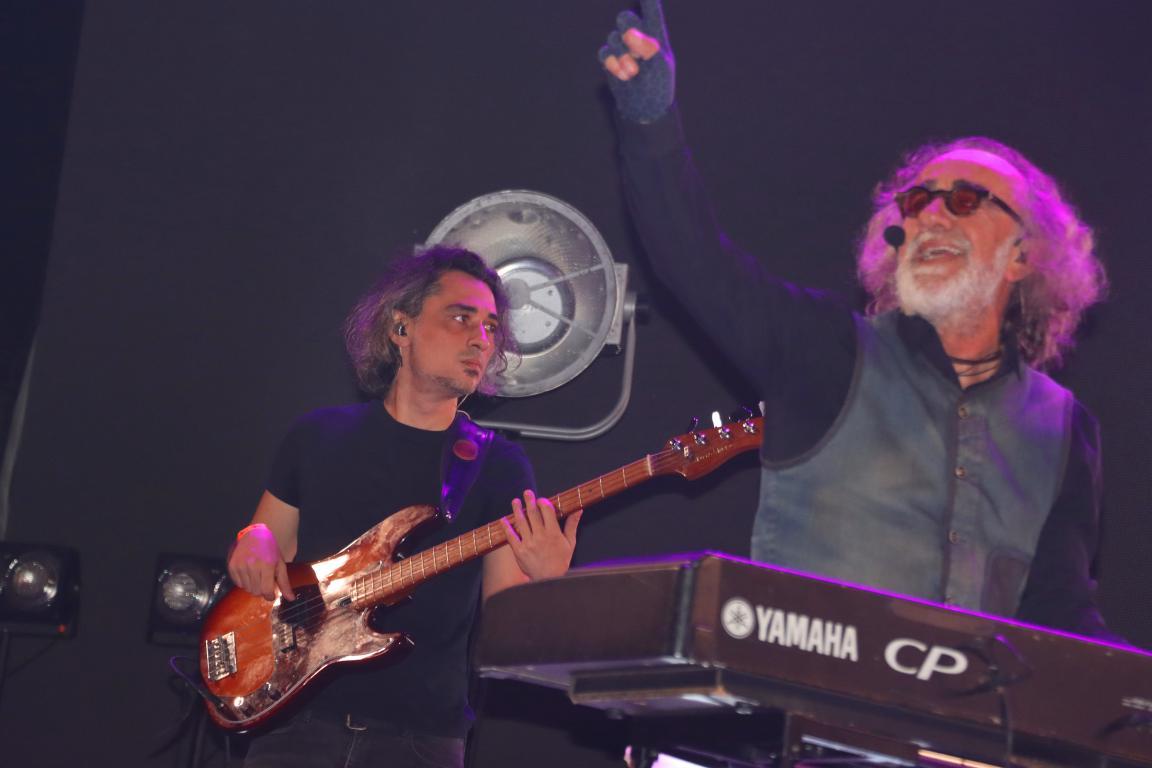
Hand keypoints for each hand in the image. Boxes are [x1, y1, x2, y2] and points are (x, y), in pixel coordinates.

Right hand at [228, 523, 295, 600]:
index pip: (266, 591)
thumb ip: (285, 583)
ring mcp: (240, 565)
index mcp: (266, 565)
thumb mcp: (280, 564)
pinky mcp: (232, 566)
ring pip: (246, 589)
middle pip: (256, 591)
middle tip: (265, 581)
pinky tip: (249, 573)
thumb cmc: (270, 550)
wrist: (255, 533)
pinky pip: (238, 583)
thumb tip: (291, 599)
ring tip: (257, 575)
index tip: (272, 594)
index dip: (270, 596)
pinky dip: (244, 582)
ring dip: (253, 586)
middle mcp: (252, 565)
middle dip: (262, 590)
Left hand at [502, 490, 581, 580]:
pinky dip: (507, 527)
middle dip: (529, 501)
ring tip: (515, 501)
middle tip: (526, 492)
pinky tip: (504, 520)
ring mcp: (529, 544)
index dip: (543, 502)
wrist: (548, 580)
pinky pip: (511, 537)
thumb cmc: (561, 561)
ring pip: (521, 522)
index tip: (540, 499)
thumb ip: (572, 525)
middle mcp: (540, 537)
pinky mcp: (519, 551)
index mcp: (553, 533)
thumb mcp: (570, 543)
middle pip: (533, 514)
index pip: (547, 511)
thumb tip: (578, 510)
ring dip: (517, 510)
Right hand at [598, 0, 675, 122]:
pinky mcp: (611, 59)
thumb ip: (648, 46)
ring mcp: (623, 47)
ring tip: (633, 73)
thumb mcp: (660, 66)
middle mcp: (638, 37)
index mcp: (656, 35)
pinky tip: (622, 75)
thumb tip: (629, 32)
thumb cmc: (658, 86)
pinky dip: (612, 64)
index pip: (651, 11)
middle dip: (627, 31)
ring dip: (622, 57)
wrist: (644, 108)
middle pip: (625, 18)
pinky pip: (604, 52)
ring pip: (613, 38)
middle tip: (636, 51)